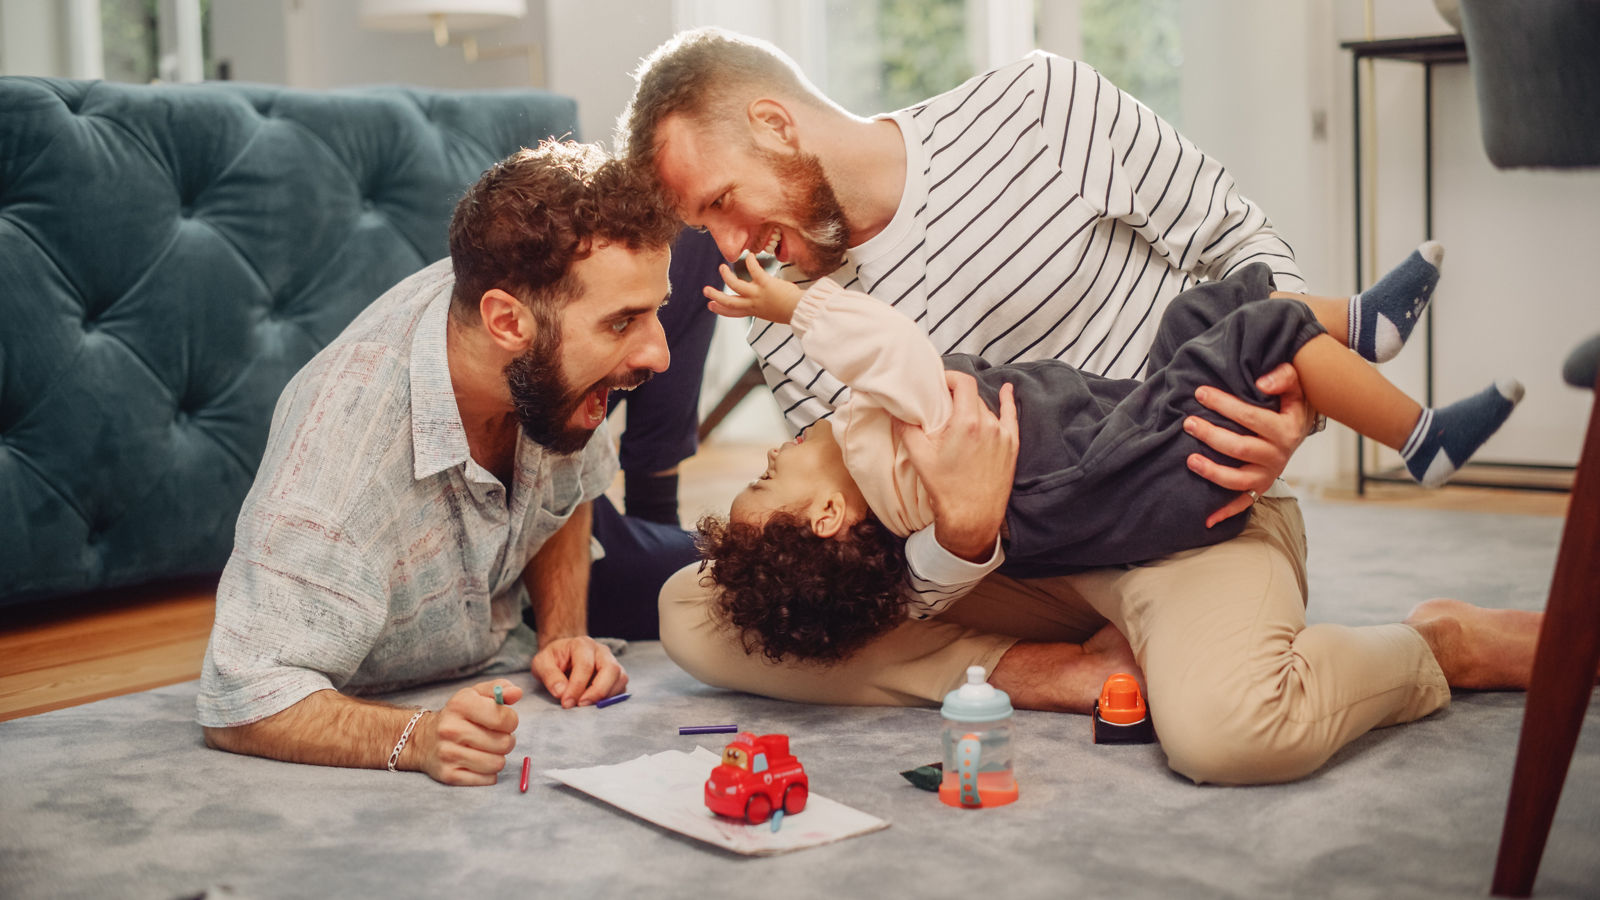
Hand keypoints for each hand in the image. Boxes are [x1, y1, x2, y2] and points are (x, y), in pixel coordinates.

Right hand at [419, 679, 519, 785]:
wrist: (422, 739)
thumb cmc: (458, 715)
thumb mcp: (475, 694)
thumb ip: (500, 689)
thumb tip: (517, 693)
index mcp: (460, 704)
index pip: (504, 719)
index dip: (511, 721)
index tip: (503, 721)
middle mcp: (451, 729)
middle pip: (504, 743)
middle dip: (506, 741)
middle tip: (495, 737)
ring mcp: (448, 754)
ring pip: (497, 764)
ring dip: (498, 758)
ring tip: (487, 750)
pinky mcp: (449, 775)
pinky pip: (487, 779)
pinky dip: (488, 773)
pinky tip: (478, 762)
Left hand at [530, 636, 628, 708]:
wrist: (563, 656)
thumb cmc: (553, 659)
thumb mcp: (541, 663)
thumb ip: (550, 676)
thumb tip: (561, 692)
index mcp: (582, 644)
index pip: (585, 666)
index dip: (576, 687)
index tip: (566, 703)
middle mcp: (601, 651)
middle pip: (611, 669)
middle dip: (597, 691)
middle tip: (581, 705)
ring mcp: (612, 662)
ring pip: (620, 678)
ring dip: (606, 696)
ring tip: (587, 706)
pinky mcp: (616, 675)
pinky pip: (621, 687)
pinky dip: (611, 698)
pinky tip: (595, 704)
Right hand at [703, 260, 802, 323]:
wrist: (801, 311)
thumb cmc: (792, 311)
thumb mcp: (773, 312)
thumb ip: (765, 305)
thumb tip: (765, 300)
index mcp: (755, 311)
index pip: (734, 312)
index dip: (720, 309)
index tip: (711, 305)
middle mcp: (753, 304)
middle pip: (729, 301)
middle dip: (716, 296)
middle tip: (706, 290)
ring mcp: (757, 294)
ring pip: (735, 285)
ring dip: (727, 276)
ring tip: (722, 267)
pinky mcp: (765, 284)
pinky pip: (754, 271)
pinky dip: (750, 262)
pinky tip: (749, 255)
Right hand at [895, 372, 1017, 561]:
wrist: (971, 518)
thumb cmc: (946, 490)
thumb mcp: (919, 457)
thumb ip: (906, 428)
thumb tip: (896, 410)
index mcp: (968, 422)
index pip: (963, 382)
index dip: (950, 377)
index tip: (939, 382)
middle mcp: (989, 425)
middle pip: (972, 396)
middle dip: (956, 396)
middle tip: (941, 404)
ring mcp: (1003, 436)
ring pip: (986, 409)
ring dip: (971, 407)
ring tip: (957, 415)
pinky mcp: (1011, 447)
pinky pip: (1011, 417)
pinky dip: (1008, 402)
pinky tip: (1007, 390)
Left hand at [1183, 362, 1312, 527]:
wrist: (1299, 431)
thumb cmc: (1289, 406)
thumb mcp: (1296, 388)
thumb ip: (1284, 377)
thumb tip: (1262, 382)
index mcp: (1285, 430)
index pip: (1250, 417)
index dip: (1224, 404)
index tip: (1200, 393)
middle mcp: (1277, 456)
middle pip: (1239, 448)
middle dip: (1211, 435)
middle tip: (1188, 422)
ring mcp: (1267, 475)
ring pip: (1237, 479)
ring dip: (1211, 471)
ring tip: (1189, 459)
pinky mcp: (1259, 489)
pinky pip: (1242, 504)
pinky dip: (1224, 513)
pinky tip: (1205, 519)